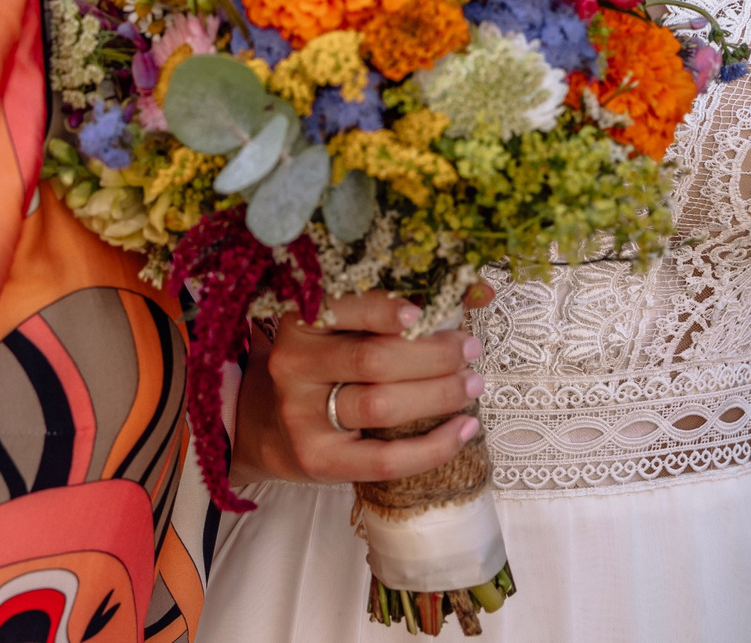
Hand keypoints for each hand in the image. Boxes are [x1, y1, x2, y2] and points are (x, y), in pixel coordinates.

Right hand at [230, 291, 483, 487]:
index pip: (343, 308)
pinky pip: (385, 459)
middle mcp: (294, 366)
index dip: (385, 310)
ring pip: (381, 405)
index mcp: (300, 322)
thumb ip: (392, 309)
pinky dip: (433, 447)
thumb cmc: (323, 368)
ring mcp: (302, 416)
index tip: (423, 313)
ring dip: (439, 394)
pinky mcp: (319, 459)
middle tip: (470, 350)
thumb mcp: (339, 330)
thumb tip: (480, 292)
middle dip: (433, 355)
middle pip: (373, 359)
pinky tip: (463, 429)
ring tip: (471, 384)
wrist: (269, 427)